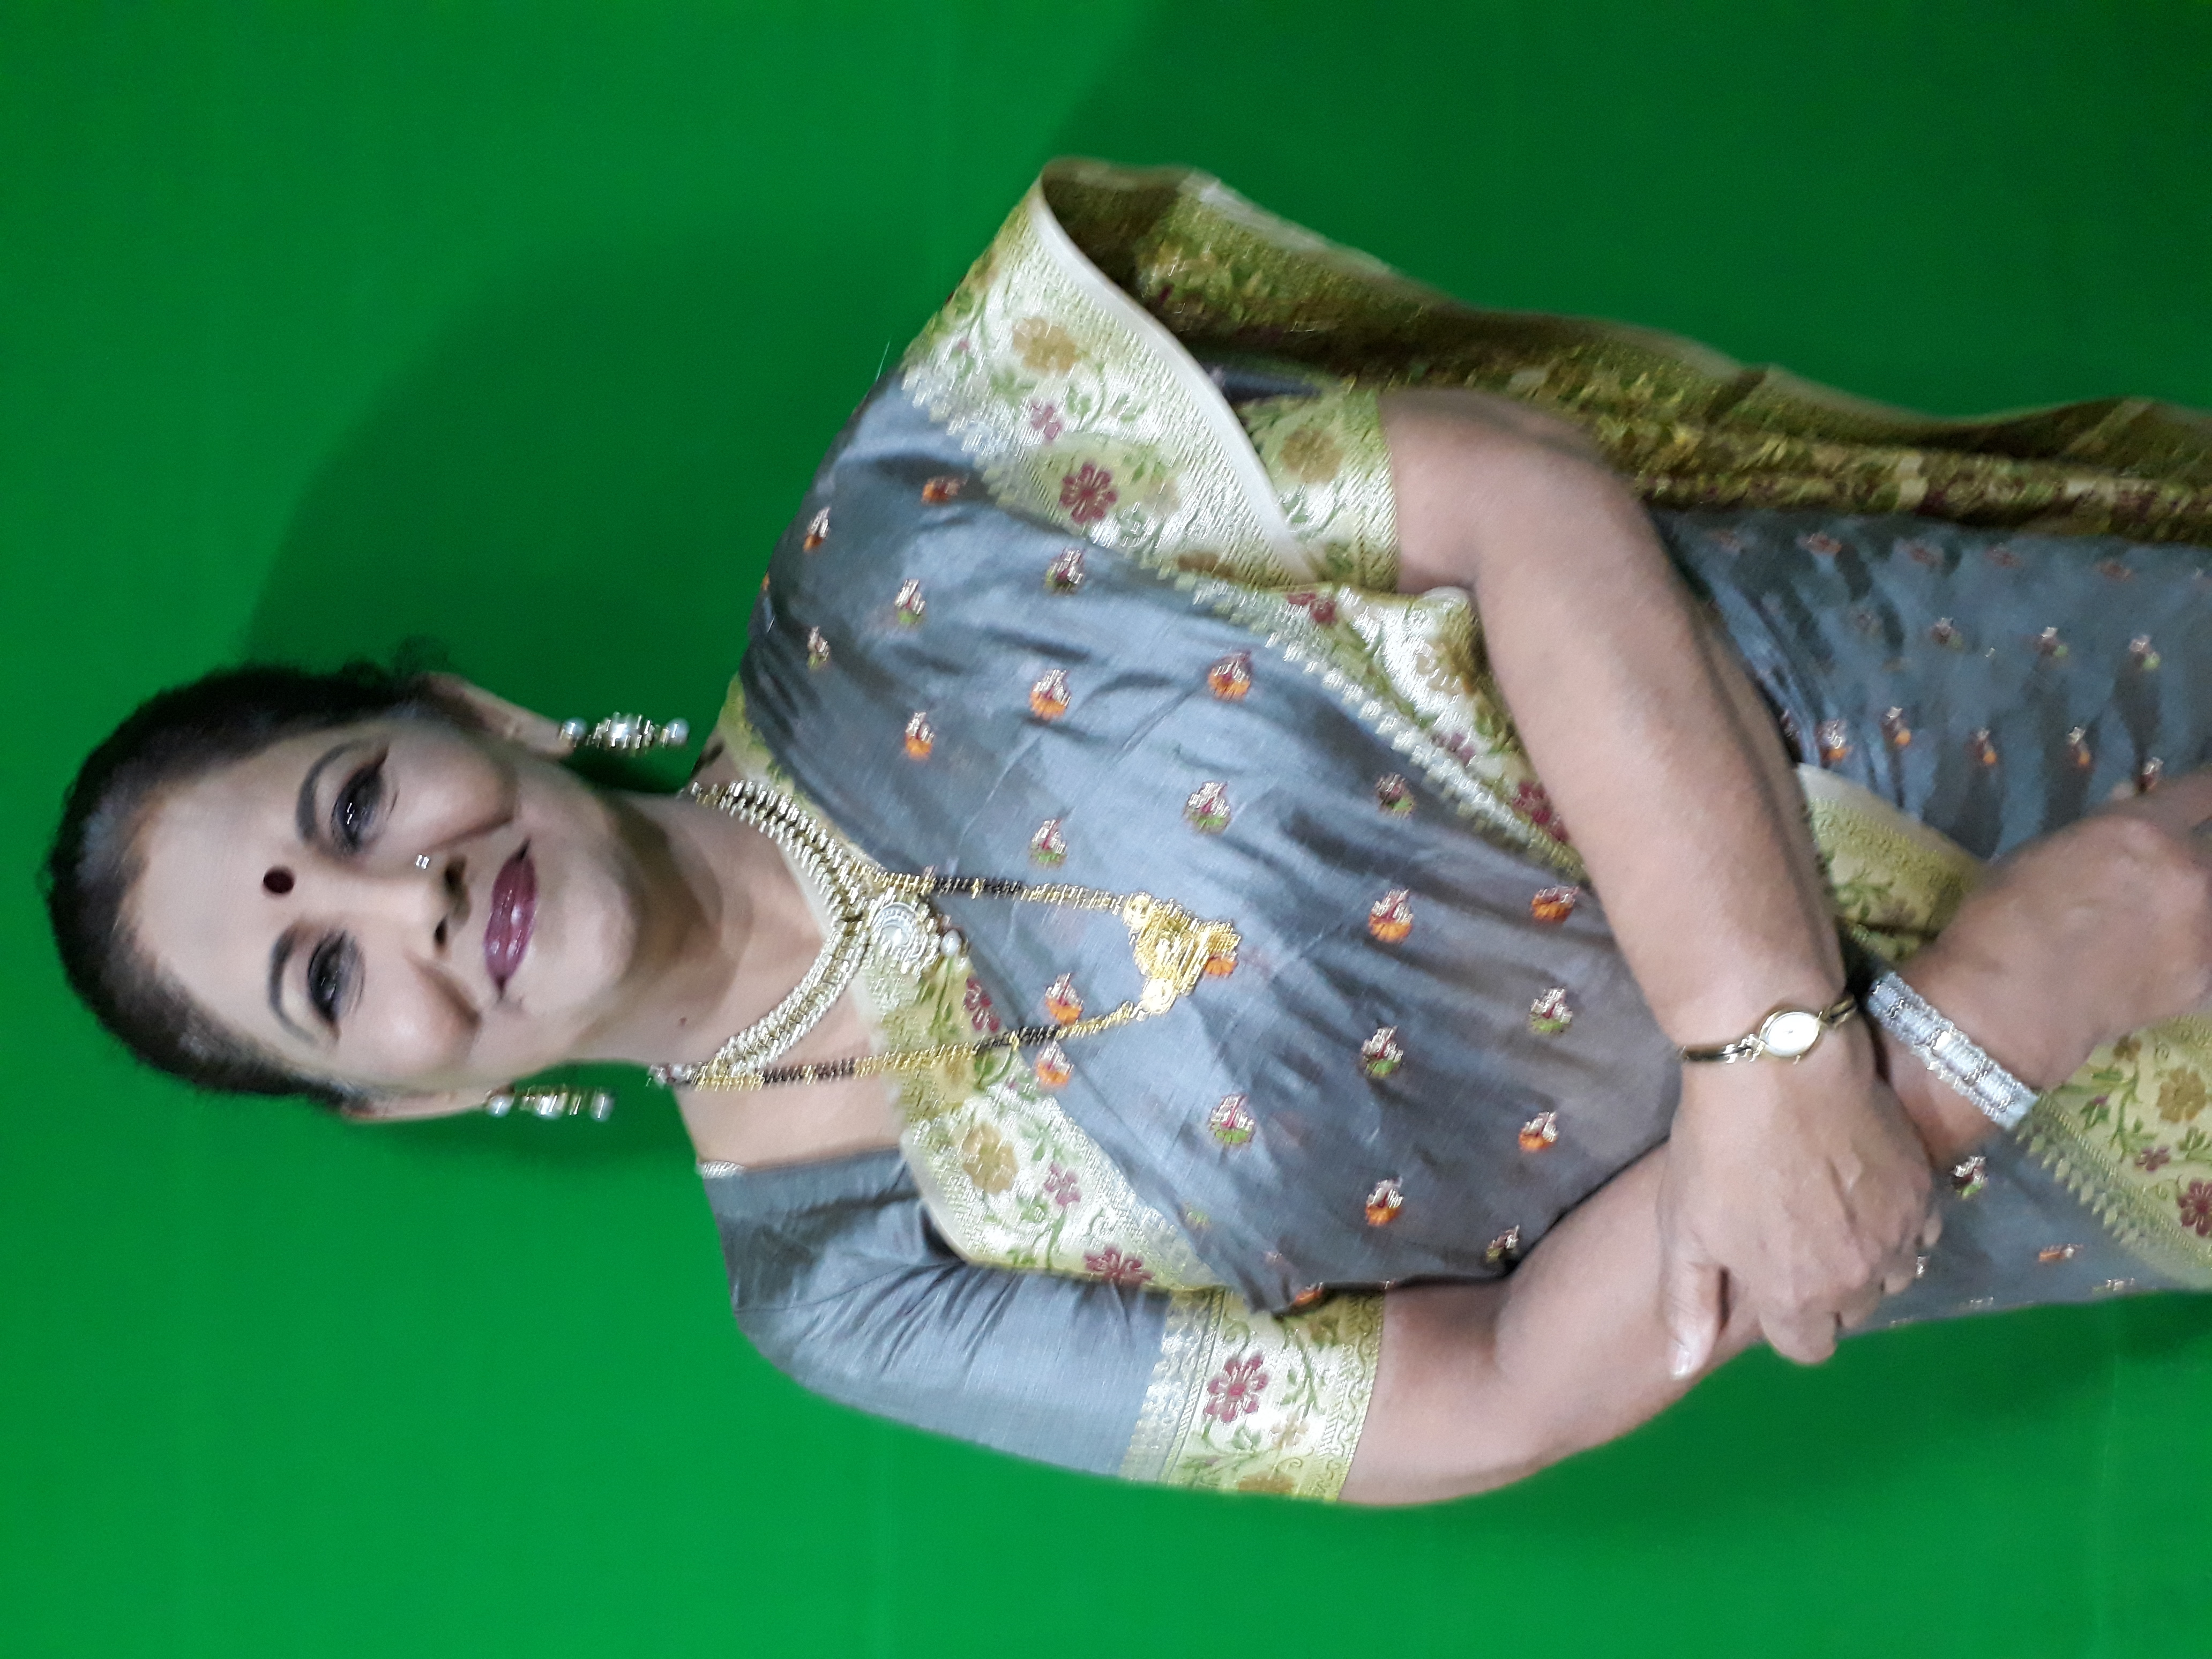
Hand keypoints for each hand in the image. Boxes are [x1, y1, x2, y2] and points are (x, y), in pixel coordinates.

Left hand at [1659, 1025, 1934, 1372]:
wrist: (1778, 1062)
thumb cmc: (1718, 1147)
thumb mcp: (1685, 1229)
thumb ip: (1688, 1306)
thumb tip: (1680, 1368)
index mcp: (1795, 1298)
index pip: (1804, 1347)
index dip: (1783, 1318)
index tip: (1766, 1277)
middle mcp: (1857, 1280)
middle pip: (1848, 1312)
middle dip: (1823, 1290)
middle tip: (1792, 1236)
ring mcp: (1898, 1236)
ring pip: (1892, 1276)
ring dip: (1866, 1261)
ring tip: (1829, 1213)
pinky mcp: (1924, 1191)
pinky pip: (1920, 1234)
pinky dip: (1897, 1225)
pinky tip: (1864, 1191)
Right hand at [1898, 771, 2211, 1094]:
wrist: (2006, 1006)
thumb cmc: (2003, 919)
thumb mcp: (2040, 856)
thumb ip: (2098, 830)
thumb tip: (2128, 805)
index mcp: (2141, 831)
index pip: (2203, 792)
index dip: (2206, 792)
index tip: (2204, 799)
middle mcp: (2187, 872)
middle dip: (2193, 856)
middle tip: (2168, 872)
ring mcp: (2204, 930)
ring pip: (2210, 901)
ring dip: (2194, 904)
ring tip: (2167, 917)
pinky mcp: (2206, 980)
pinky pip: (2211, 952)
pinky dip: (2196, 951)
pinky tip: (2168, 960)